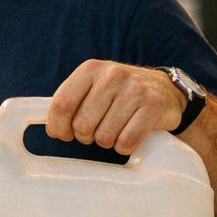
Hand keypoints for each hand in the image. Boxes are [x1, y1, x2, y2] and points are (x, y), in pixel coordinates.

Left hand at [46, 60, 187, 154]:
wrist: (165, 91)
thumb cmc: (120, 95)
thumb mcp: (94, 88)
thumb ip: (71, 102)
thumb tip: (52, 129)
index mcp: (90, 69)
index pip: (62, 103)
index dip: (58, 126)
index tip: (63, 135)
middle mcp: (112, 75)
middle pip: (82, 124)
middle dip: (85, 136)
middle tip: (96, 131)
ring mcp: (135, 90)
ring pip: (104, 136)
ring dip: (106, 142)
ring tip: (115, 130)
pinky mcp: (153, 106)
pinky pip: (126, 141)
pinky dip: (125, 147)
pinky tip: (129, 136)